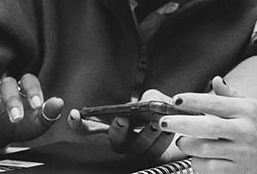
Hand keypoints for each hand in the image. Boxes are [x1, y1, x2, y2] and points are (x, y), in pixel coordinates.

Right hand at [0, 73, 62, 149]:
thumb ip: (49, 113)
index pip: (27, 80)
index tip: (38, 106)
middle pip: (5, 85)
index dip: (32, 90)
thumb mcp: (38, 122)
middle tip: (16, 118)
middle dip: (11, 101)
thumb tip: (59, 102)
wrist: (2, 138)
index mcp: (22, 91)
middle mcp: (2, 94)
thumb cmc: (23, 125)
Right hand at [66, 89, 183, 163]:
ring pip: (136, 148)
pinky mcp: (153, 159)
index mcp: (114, 125)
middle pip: (113, 140)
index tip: (74, 114)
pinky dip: (162, 140)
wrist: (182, 124)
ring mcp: (136, 152)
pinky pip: (155, 152)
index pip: (89, 128)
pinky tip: (168, 130)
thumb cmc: (162, 110)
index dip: (78, 123)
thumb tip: (147, 102)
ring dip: (145, 135)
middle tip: (122, 120)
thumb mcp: (155, 98)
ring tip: (156, 122)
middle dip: (116, 130)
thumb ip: (150, 97)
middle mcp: (122, 141)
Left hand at [161, 76, 256, 173]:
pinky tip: (197, 157)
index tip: (176, 100)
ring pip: (206, 150)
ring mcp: (241, 153)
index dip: (193, 101)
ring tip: (183, 141)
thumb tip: (215, 80)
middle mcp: (244, 130)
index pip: (215, 103)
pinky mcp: (238, 171)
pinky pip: (210, 169)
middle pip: (208, 127)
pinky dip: (198, 163)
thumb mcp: (252, 105)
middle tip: (164, 122)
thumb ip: (229, 95)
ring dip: (188, 145)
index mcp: (246, 110)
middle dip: (181, 124)